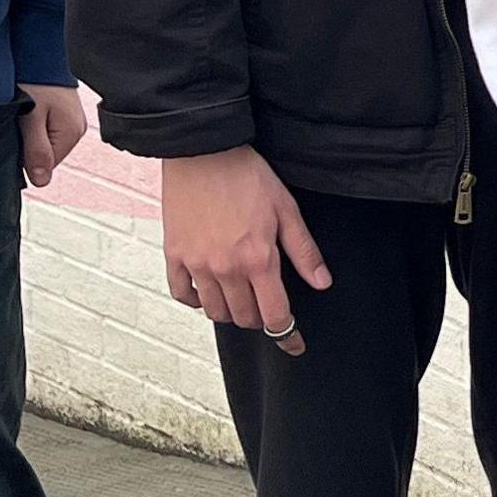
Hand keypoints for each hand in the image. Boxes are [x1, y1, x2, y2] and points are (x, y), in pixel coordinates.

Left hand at [18, 84, 89, 188]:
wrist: (40, 51)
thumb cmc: (34, 82)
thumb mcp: (30, 118)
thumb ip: (36, 150)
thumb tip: (41, 182)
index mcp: (71, 133)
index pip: (46, 166)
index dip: (26, 159)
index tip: (14, 140)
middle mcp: (77, 129)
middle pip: (48, 156)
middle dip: (29, 148)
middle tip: (16, 127)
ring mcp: (73, 120)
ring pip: (47, 144)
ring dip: (31, 137)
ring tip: (21, 118)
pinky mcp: (66, 113)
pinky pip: (49, 131)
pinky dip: (36, 127)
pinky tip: (28, 115)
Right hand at [158, 146, 329, 356]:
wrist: (203, 152)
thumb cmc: (247, 175)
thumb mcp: (286, 208)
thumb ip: (304, 250)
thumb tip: (321, 282)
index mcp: (258, 259)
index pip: (274, 315)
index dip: (288, 334)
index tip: (294, 344)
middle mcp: (226, 269)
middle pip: (244, 318)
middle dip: (260, 319)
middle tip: (267, 305)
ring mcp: (197, 264)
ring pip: (215, 311)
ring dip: (231, 311)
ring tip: (241, 296)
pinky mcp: (175, 255)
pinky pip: (182, 294)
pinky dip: (196, 301)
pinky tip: (207, 292)